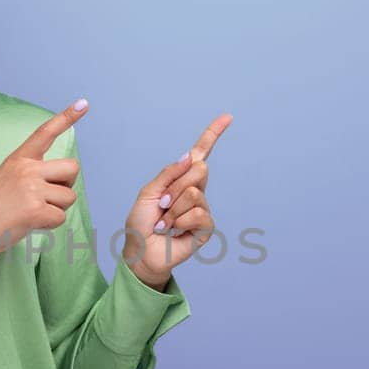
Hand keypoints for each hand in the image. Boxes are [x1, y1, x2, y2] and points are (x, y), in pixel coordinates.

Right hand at [0, 99, 88, 268]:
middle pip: (72, 168)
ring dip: (57, 208)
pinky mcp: (35, 210)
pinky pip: (60, 217)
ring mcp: (31, 188)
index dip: (67, 117)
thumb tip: (61, 178)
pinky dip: (50, 224)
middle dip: (67, 185)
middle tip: (48, 196)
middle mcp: (27, 169)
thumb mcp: (8, 176)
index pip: (45, 132)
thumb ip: (32, 171)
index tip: (83, 104)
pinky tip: (32, 223)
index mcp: (19, 158)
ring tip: (33, 212)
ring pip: (69, 196)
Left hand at [121, 114, 232, 287]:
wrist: (141, 251)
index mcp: (180, 178)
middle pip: (199, 169)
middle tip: (162, 203)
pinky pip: (198, 213)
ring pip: (195, 193)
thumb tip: (189, 156)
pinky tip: (174, 231)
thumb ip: (168, 174)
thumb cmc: (142, 223)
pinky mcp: (206, 226)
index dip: (213, 134)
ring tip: (165, 222)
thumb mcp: (149, 192)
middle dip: (175, 186)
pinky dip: (180, 222)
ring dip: (173, 208)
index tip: (227, 117)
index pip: (200, 153)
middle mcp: (195, 190)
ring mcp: (202, 208)